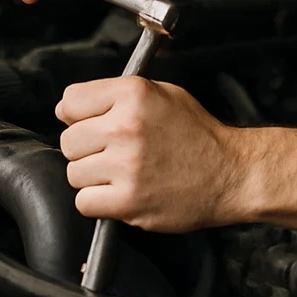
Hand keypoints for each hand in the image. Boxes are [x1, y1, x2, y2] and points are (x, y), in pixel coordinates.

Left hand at [57, 78, 296, 235]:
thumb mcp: (162, 94)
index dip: (75, 115)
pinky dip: (97, 202)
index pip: (70, 101)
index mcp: (133, 94)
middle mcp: (126, 126)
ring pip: (74, 173)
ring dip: (91, 177)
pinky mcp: (128, 200)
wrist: (230, 173)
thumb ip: (115, 95)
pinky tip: (119, 193)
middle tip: (110, 153)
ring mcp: (126, 165)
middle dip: (85, 148)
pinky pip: (84, 202)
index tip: (86, 124)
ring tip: (119, 174)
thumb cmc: (197, 134)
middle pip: (68, 140)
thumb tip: (66, 108)